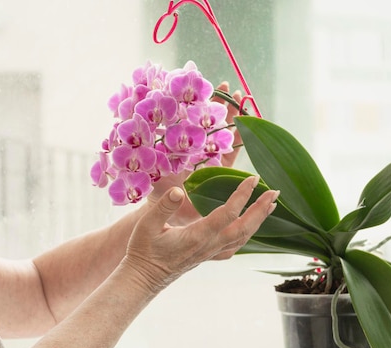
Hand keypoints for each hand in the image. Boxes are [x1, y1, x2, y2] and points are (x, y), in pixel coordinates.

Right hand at [123, 176, 277, 293]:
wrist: (143, 277)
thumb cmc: (143, 250)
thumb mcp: (147, 224)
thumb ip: (164, 206)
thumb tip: (179, 191)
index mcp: (198, 235)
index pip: (228, 213)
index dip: (242, 195)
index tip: (253, 179)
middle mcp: (209, 245)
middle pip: (244, 227)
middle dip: (261, 208)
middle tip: (275, 192)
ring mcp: (210, 253)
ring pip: (243, 238)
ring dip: (258, 221)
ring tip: (270, 206)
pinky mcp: (207, 257)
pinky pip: (234, 247)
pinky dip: (247, 235)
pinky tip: (250, 229)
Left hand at [147, 82, 244, 225]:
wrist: (168, 217)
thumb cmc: (156, 196)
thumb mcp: (150, 175)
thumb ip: (148, 159)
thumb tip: (140, 143)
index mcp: (181, 147)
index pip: (192, 121)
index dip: (199, 105)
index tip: (203, 87)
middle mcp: (196, 151)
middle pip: (211, 123)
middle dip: (221, 104)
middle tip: (230, 86)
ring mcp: (210, 160)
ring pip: (224, 134)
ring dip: (234, 117)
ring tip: (243, 98)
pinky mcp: (221, 172)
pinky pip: (232, 153)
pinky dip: (240, 139)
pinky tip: (250, 126)